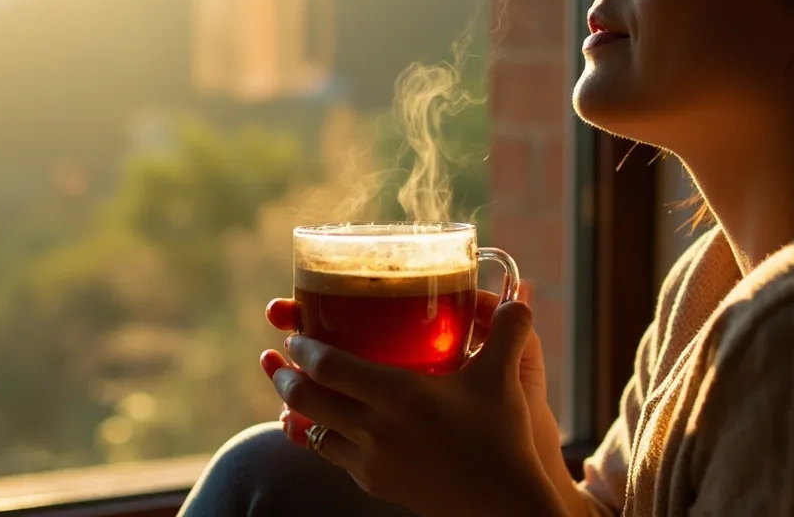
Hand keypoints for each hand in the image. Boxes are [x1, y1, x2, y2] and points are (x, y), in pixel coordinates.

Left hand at [259, 298, 566, 516]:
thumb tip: (518, 297)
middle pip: (309, 400)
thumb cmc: (501, 437)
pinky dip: (317, 440)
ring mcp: (371, 462)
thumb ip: (507, 330)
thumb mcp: (503, 377)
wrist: (501, 505)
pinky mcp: (375, 485)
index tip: (293, 335)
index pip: (329, 367)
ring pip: (313, 434)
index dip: (304, 349)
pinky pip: (333, 458)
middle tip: (275, 360)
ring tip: (287, 396)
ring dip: (294, 412)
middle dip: (285, 378)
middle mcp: (376, 429)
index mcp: (398, 394)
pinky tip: (319, 431)